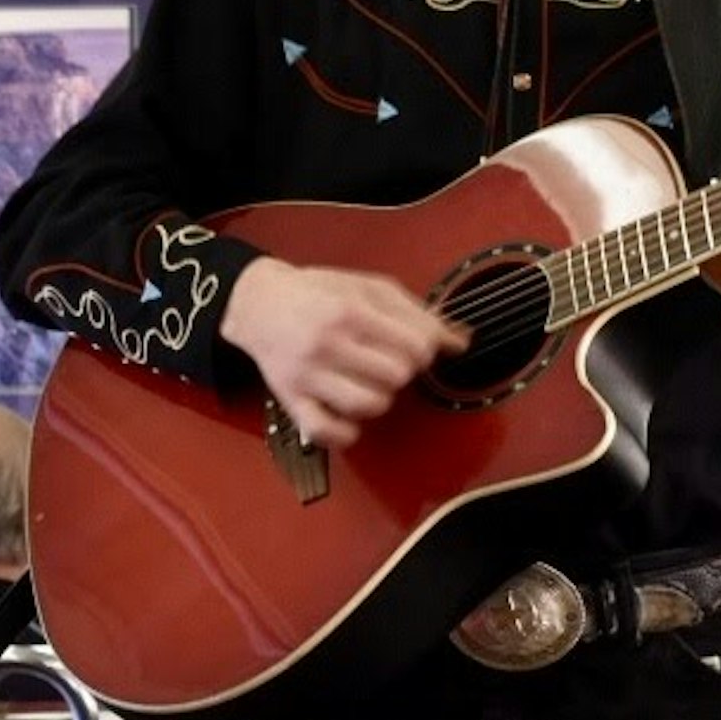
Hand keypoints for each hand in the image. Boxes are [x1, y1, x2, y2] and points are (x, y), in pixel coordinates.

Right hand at [219, 258, 467, 450]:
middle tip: (388, 362)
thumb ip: (418, 313)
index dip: (425, 350)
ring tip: (370, 384)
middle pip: (397, 376)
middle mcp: (327, 343)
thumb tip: (461, 342)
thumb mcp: (370, 288)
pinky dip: (348, 432)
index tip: (413, 345)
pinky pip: (327, 432)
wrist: (258, 303)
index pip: (416, 346)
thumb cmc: (320, 294)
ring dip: (380, 398)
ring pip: (369, 405)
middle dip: (402, 371)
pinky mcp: (291, 400)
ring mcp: (307, 375)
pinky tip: (351, 416)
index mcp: (350, 310)